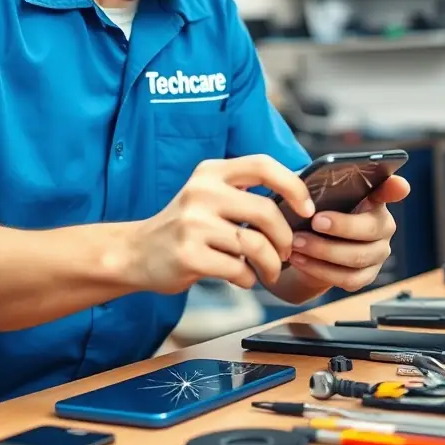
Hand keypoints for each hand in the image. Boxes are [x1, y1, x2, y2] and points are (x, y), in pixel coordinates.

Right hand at [126, 155, 314, 294]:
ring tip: (269, 272)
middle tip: (286, 253)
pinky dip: (248, 279)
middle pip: (266, 212)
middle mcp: (202, 192)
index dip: (293, 185)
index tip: (307, 208)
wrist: (137, 252)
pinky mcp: (189, 254)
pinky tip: (241, 277)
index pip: (263, 165)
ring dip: (271, 265)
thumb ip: (243, 193)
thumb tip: (297, 201)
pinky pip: (238, 269)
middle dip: (285, 239)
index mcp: (211, 172)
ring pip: (255, 245)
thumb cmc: (184, 227)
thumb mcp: (207, 196)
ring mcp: (193, 223)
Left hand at [286, 175, 409, 291]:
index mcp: (374, 200)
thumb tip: (304, 184)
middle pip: (371, 228)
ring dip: (323, 250)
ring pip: (357, 257)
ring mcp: (378, 254)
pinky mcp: (367, 276)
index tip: (400, 184)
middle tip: (315, 221)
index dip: (395, 188)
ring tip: (297, 242)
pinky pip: (348, 278)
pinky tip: (299, 259)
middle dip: (342, 225)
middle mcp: (383, 227)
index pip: (390, 190)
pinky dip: (320, 270)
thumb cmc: (316, 214)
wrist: (309, 247)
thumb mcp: (316, 198)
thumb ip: (319, 189)